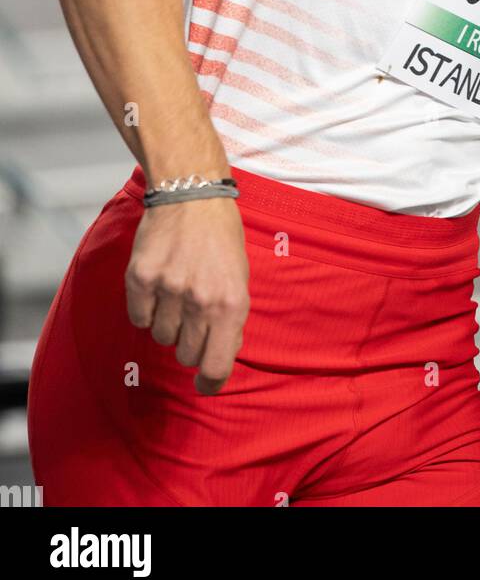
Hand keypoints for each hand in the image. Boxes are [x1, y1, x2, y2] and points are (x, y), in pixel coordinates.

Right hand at [125, 196, 250, 393]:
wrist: (191, 194)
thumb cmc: (221, 237)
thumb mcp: (240, 277)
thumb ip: (231, 318)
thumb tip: (219, 357)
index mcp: (231, 303)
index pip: (216, 367)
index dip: (209, 383)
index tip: (204, 385)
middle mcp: (200, 301)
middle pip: (186, 355)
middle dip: (191, 344)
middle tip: (194, 316)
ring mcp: (168, 290)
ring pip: (161, 337)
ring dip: (169, 323)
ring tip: (177, 291)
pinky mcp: (140, 278)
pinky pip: (139, 319)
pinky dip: (146, 309)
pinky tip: (158, 285)